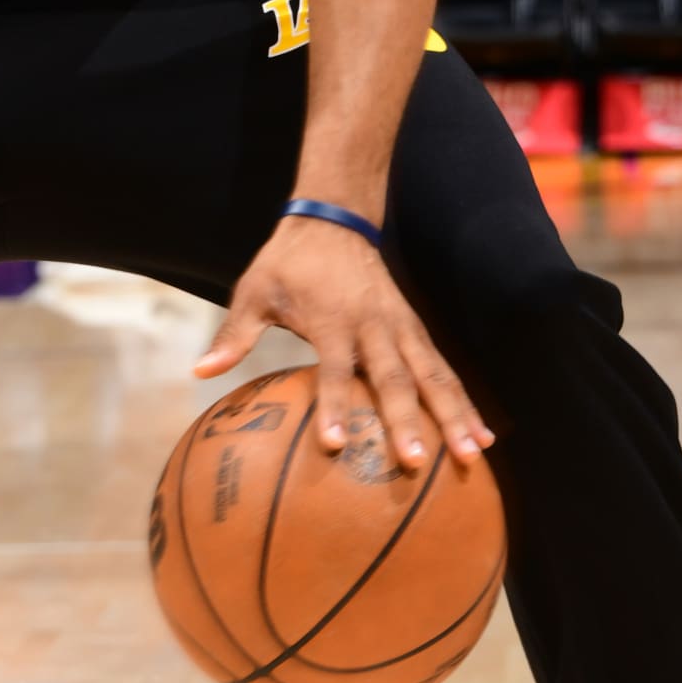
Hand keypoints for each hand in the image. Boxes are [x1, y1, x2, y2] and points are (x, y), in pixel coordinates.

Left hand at [194, 219, 492, 473]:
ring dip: (455, 415)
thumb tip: (199, 372)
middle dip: (408, 422)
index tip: (335, 444)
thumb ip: (234, 333)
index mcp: (333, 320)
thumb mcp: (255, 290)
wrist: (335, 218)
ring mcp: (401, 327)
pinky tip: (482, 435)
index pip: (334, 369)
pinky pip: (444, 370)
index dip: (334, 405)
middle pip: (396, 379)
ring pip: (434, 376)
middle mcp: (375, 326)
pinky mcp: (415, 330)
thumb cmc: (289, 263)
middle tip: (415, 463)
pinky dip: (464, 401)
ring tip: (473, 455)